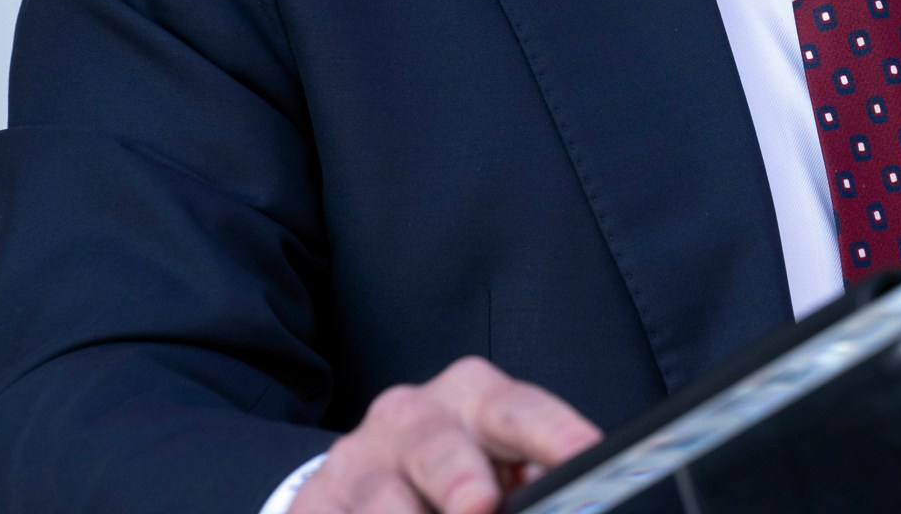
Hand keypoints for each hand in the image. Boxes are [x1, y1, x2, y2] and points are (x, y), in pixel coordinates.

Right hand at [288, 357, 601, 513]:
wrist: (370, 482)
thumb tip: (567, 500)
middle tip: (480, 506)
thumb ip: (533, 483)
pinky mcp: (316, 498)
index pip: (519, 409)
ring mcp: (358, 456)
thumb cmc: (464, 474)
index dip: (553, 432)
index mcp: (476, 398)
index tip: (585, 453)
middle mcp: (413, 414)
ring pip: (381, 493)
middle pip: (438, 443)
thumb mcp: (502, 469)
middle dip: (460, 478)